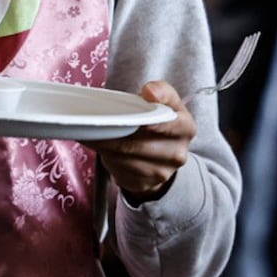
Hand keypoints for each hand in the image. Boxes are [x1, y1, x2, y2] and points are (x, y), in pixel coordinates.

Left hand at [83, 81, 196, 202]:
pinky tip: (100, 148)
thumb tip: (150, 91)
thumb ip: (162, 91)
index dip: (151, 123)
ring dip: (104, 146)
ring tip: (91, 134)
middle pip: (138, 144)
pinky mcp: (145, 184)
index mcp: (186, 128)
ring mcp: (162, 172)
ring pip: (124, 158)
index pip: (169, 124)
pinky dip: (107, 158)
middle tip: (92, 124)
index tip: (136, 120)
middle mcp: (177, 154)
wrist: (164, 156)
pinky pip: (120, 170)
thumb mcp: (168, 102)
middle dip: (113, 133)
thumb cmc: (161, 122)